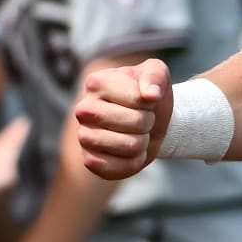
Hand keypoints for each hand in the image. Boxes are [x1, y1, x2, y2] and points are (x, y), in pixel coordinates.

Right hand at [74, 58, 172, 180]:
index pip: (138, 98)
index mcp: (97, 82)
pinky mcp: (89, 160)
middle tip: (142, 119)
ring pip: (130, 146)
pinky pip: (120, 167)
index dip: (150, 102)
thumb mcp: (157, 74)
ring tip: (136, 133)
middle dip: (148, 122)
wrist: (148, 122)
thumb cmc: (148, 95)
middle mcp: (84, 109)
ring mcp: (84, 136)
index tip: (144, 99)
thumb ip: (156, 76)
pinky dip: (134, 162)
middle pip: (136, 122)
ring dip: (143, 142)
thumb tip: (151, 95)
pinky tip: (129, 152)